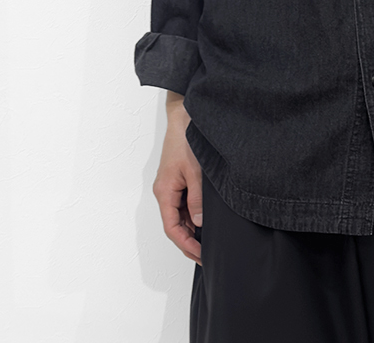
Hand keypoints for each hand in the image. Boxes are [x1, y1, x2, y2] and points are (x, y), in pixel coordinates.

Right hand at [153, 97, 202, 265]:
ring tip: (208, 242)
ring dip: (192, 229)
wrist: (185, 117)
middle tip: (207, 254)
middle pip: (175, 224)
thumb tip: (198, 223)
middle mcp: (165, 191)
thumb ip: (196, 199)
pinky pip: (184, 203)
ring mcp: (172, 185)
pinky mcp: (179, 178)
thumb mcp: (195, 172)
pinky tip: (205, 221)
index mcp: (164, 192)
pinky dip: (193, 215)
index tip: (201, 255)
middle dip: (189, 242)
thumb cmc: (185, 140)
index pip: (172, 228)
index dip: (186, 245)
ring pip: (179, 215)